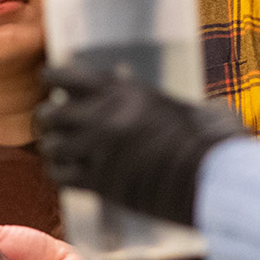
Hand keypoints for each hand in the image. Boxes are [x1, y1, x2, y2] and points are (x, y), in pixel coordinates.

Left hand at [36, 66, 245, 226]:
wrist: (211, 180)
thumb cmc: (211, 142)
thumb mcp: (189, 108)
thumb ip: (169, 104)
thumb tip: (189, 103)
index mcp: (125, 93)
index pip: (70, 76)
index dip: (53, 76)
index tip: (48, 78)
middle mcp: (105, 118)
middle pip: (53, 113)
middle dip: (48, 117)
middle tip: (51, 120)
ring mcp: (99, 151)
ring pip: (52, 146)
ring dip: (52, 147)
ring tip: (57, 148)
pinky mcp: (100, 183)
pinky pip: (61, 176)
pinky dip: (59, 174)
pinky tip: (65, 172)